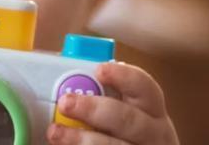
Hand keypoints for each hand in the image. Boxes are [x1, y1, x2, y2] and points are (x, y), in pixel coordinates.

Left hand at [46, 62, 178, 144]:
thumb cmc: (122, 129)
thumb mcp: (122, 108)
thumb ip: (101, 92)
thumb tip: (64, 74)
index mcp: (151, 108)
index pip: (143, 86)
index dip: (123, 76)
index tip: (99, 70)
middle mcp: (153, 133)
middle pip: (127, 120)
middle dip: (94, 110)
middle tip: (66, 103)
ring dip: (83, 139)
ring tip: (56, 132)